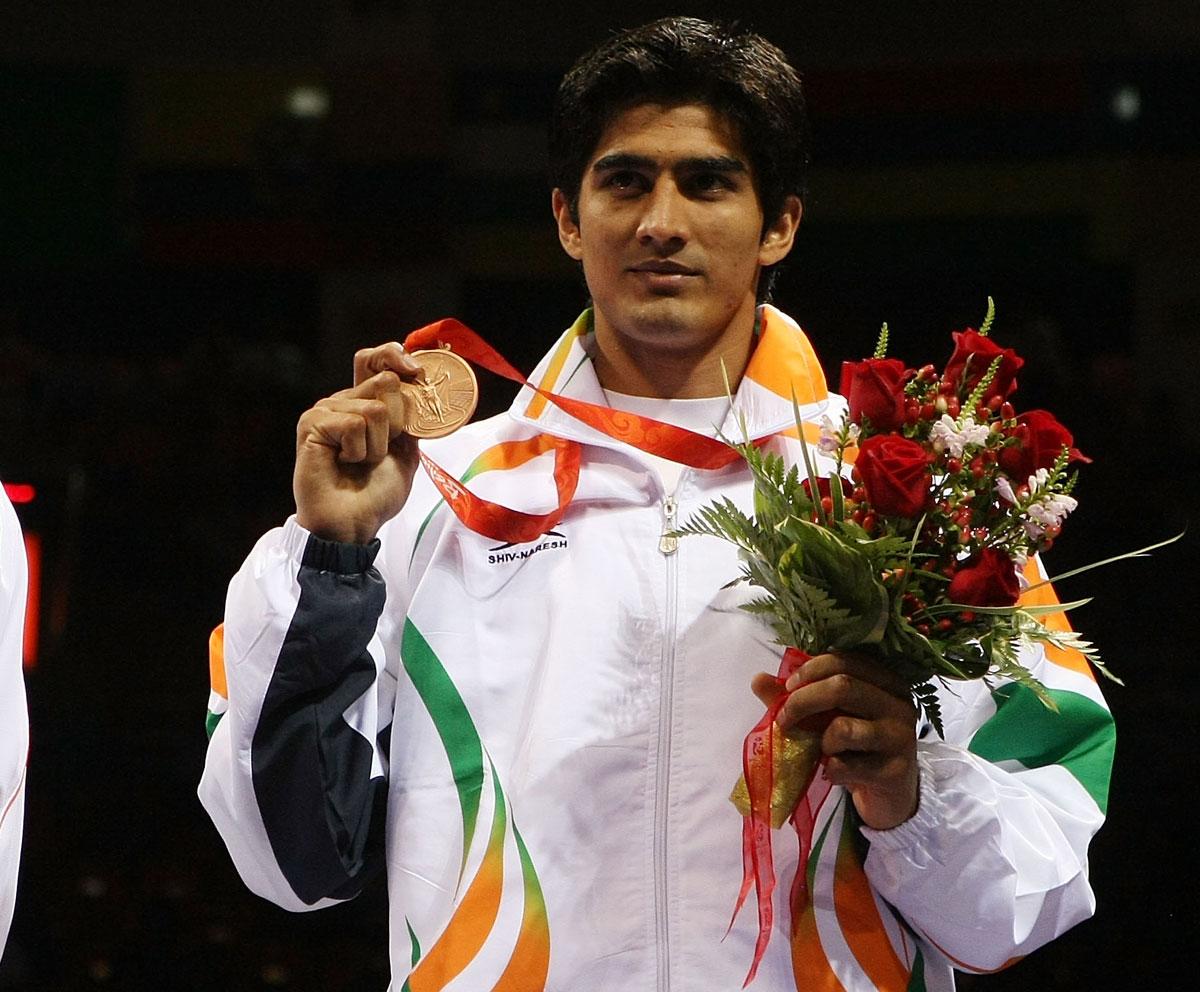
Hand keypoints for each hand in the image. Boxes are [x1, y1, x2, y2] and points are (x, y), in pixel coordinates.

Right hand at [293, 342, 423, 544]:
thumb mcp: (406, 453)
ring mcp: (325, 409)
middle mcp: (343, 400)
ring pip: (374, 408)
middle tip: (379, 452)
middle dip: (396, 423)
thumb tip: (418, 388)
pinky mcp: (312, 423)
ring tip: (358, 463)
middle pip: (385, 381)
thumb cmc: (374, 494)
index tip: (416, 372)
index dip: (396, 356)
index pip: (376, 359)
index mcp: (364, 402)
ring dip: (377, 445)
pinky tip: (343, 463)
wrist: (353, 524)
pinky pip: (354, 423)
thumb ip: (411, 420)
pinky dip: (358, 451)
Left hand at [751, 652, 918, 829]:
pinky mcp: (895, 771)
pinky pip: (846, 765)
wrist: (891, 794)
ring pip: (843, 728)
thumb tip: (758, 680)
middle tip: (784, 720)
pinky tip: (833, 772)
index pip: (843, 661)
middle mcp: (899, 703)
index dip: (809, 670)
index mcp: (885, 680)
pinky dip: (829, 769)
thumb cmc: (857, 746)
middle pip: (842, 687)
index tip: (787, 688)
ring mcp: (901, 737)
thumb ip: (797, 696)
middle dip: (802, 701)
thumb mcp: (829, 717)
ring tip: (822, 751)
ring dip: (820, 740)